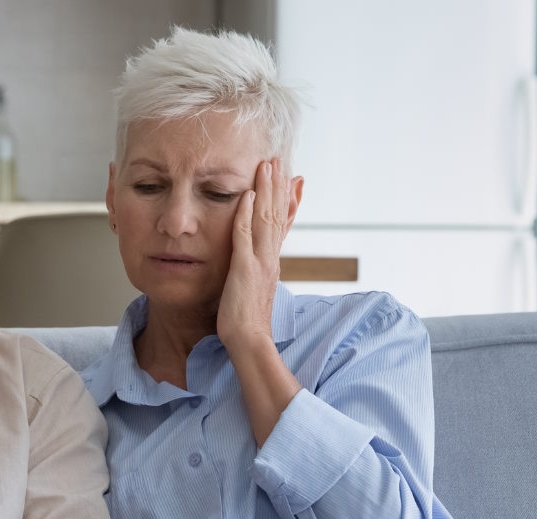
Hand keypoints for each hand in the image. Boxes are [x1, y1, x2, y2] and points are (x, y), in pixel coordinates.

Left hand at [217, 158, 289, 351]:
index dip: (287, 200)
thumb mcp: (255, 288)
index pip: (282, 224)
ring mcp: (260, 261)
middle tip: (278, 160)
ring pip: (265, 219)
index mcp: (273, 262)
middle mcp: (271, 257)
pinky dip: (245, 213)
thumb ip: (258, 271)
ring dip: (266, 191)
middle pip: (277, 215)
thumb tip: (263, 262)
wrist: (250, 341)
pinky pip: (244, 236)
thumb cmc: (248, 321)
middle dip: (278, 186)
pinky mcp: (245, 268)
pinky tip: (245, 195)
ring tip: (267, 166)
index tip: (292, 178)